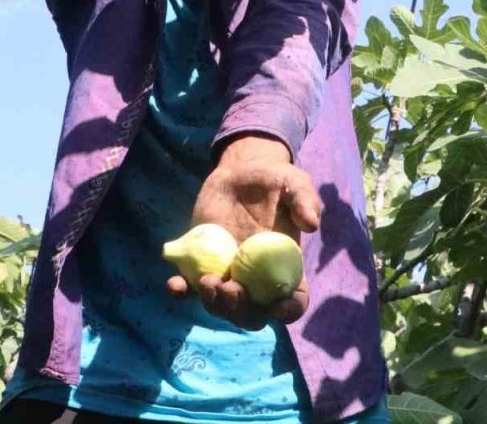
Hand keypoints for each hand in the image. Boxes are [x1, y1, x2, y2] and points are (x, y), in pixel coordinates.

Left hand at [166, 135, 321, 329]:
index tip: (277, 306)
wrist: (241, 172)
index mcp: (286, 269)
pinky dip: (182, 290)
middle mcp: (258, 280)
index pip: (293, 301)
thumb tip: (311, 224)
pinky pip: (190, 286)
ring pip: (221, 305)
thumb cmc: (274, 181)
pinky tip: (175, 285)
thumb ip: (305, 200)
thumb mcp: (294, 183)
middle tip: (231, 289)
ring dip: (214, 303)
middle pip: (253, 313)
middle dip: (241, 311)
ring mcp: (229, 275)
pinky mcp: (202, 265)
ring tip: (207, 281)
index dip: (288, 310)